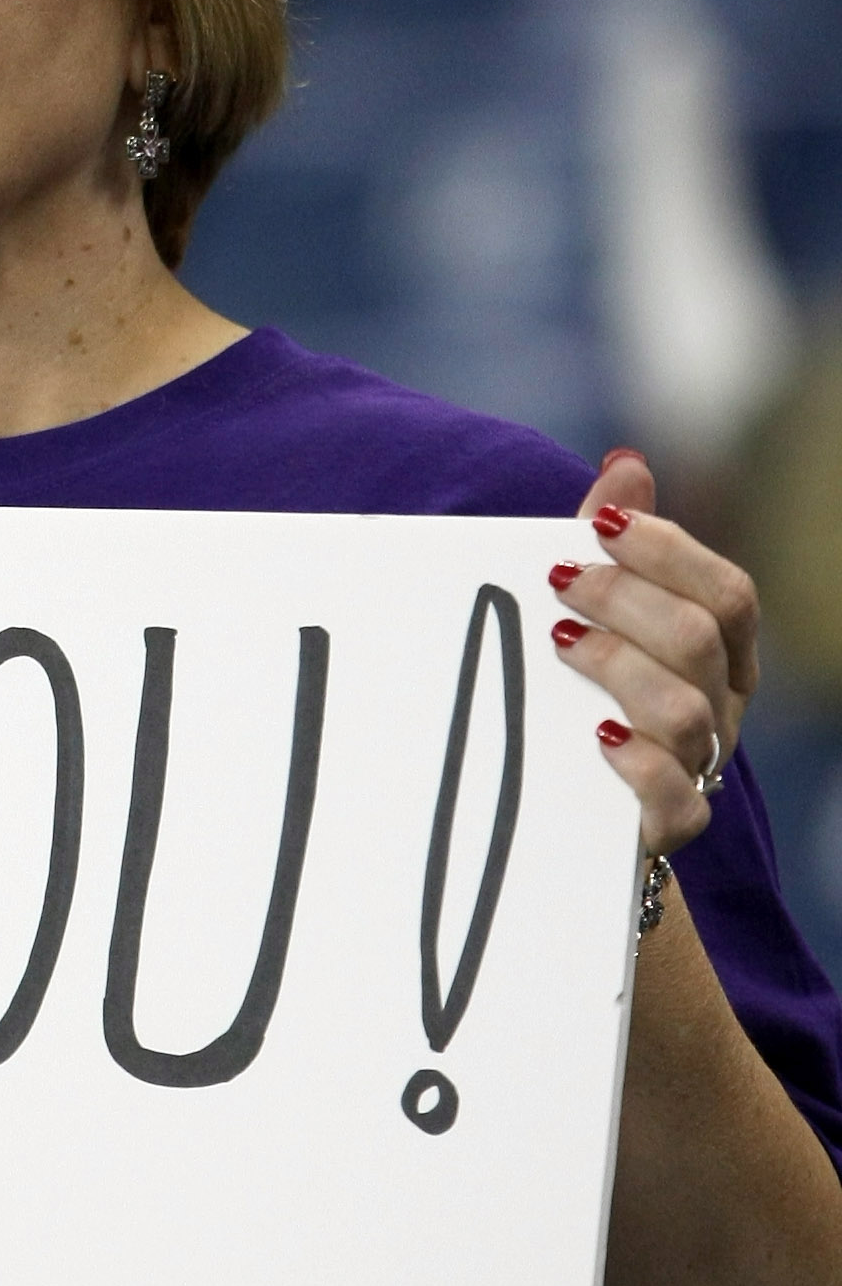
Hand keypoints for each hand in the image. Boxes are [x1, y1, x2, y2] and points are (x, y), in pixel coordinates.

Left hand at [550, 448, 757, 858]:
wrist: (561, 810)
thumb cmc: (583, 690)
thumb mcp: (595, 612)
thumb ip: (613, 541)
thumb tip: (625, 461)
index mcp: (720, 652)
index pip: (726, 592)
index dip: (670, 553)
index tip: (601, 528)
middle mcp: (722, 706)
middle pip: (703, 639)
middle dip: (627, 599)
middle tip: (558, 581)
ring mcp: (700, 766)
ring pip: (687, 709)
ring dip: (619, 665)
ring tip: (561, 642)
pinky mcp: (668, 824)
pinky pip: (676, 796)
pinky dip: (638, 761)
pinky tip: (597, 734)